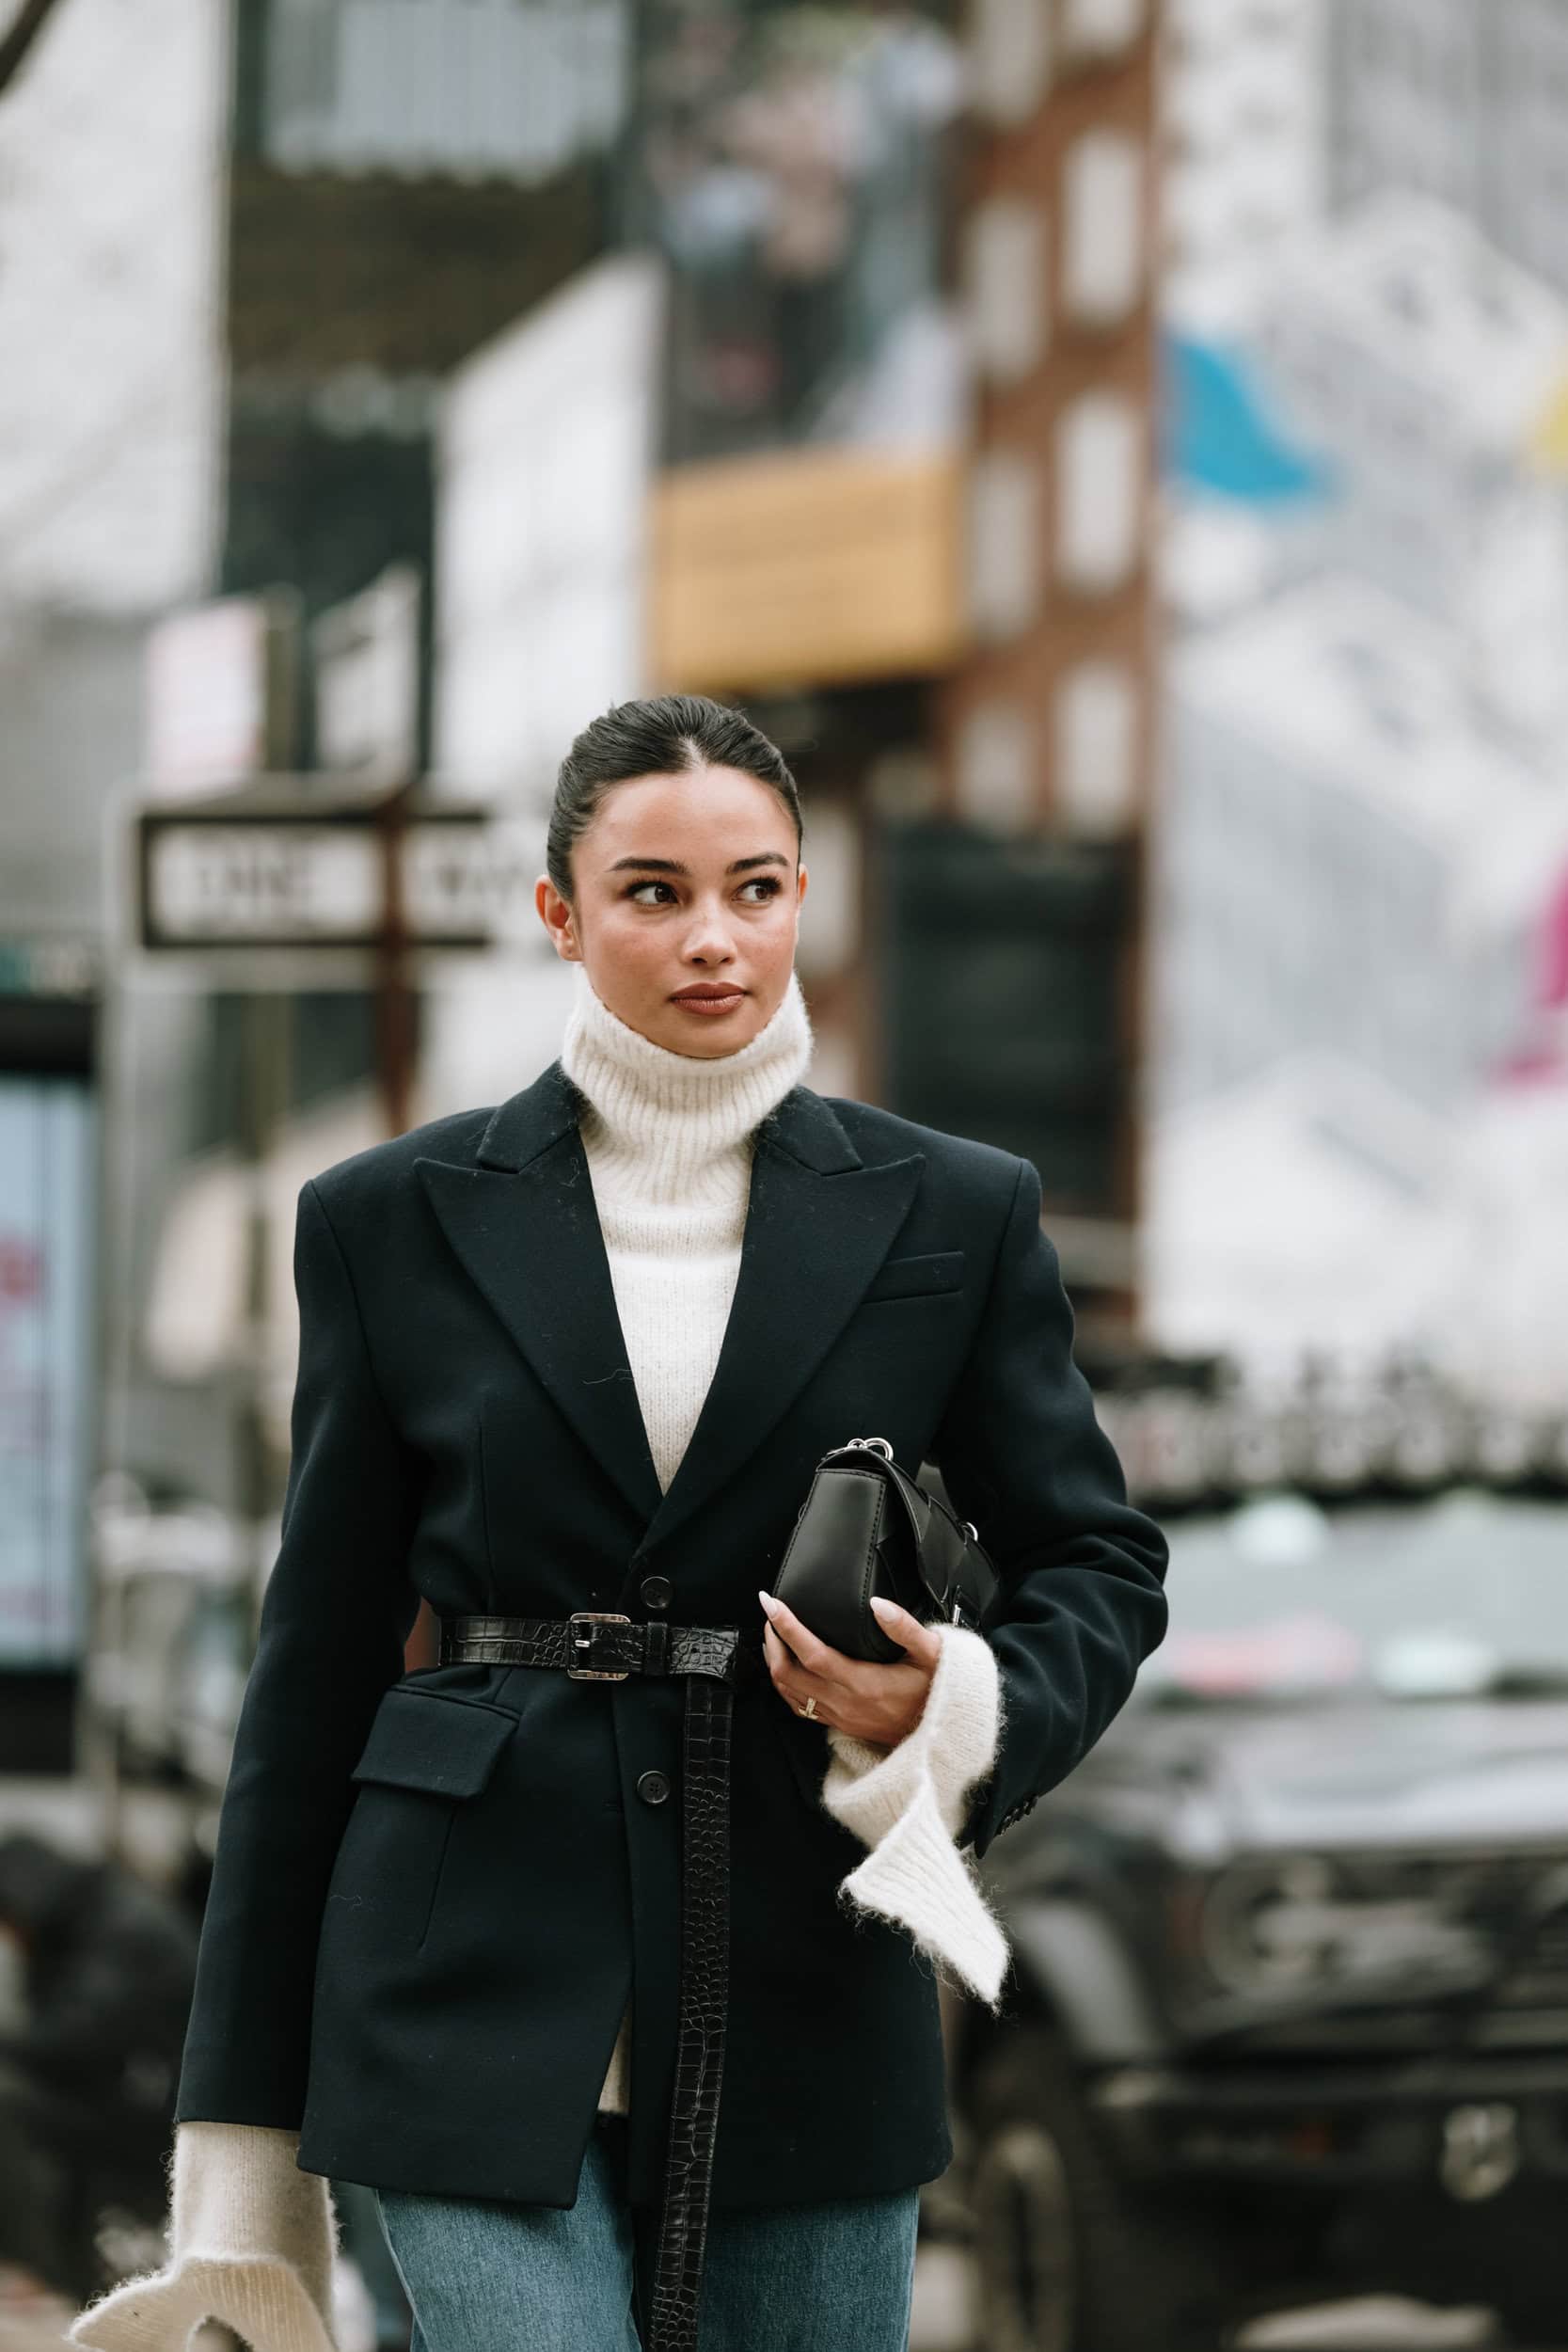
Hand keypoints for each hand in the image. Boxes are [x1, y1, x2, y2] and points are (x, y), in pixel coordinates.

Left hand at [757, 1590, 941, 1746]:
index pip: (811, 1653)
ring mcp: (839, 1716)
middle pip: (788, 1673)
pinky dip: (784, 1684)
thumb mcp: (931, 1654)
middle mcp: (845, 1702)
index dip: (786, 1626)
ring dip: (774, 1661)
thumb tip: (877, 1604)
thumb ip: (904, 1627)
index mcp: (864, 1683)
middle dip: (773, 1640)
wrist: (943, 1735)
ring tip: (774, 1635)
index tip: (771, 1603)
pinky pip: (798, 1706)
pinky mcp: (839, 1724)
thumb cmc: (938, 1691)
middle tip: (771, 1614)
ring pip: (788, 1691)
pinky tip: (786, 1668)